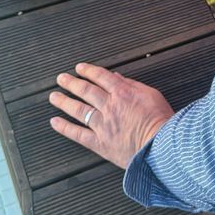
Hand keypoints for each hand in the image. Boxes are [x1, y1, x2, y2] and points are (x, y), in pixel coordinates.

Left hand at [49, 63, 173, 167]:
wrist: (160, 146)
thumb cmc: (161, 121)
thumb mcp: (151, 95)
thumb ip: (132, 85)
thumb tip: (116, 77)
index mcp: (123, 93)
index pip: (101, 77)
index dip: (88, 71)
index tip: (79, 68)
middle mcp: (109, 106)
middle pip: (86, 90)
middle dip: (71, 83)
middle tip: (61, 78)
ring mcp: (102, 124)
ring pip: (78, 109)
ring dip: (64, 102)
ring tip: (54, 96)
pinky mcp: (100, 143)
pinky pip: (78, 134)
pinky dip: (65, 128)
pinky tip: (55, 122)